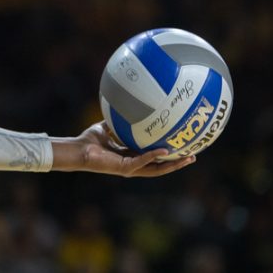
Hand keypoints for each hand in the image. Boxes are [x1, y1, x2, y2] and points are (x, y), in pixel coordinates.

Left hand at [51, 121, 194, 176]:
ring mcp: (130, 168)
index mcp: (132, 156)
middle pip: (161, 166)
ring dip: (172, 165)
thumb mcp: (108, 126)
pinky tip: (165, 152)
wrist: (79, 150)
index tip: (183, 147)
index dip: (169, 155)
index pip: (155, 157)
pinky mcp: (124, 168)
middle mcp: (134, 164)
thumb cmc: (90, 140)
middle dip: (177, 163)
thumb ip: (120, 119)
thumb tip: (130, 103)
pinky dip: (154, 157)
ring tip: (187, 158)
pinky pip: (143, 162)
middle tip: (193, 156)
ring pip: (157, 169)